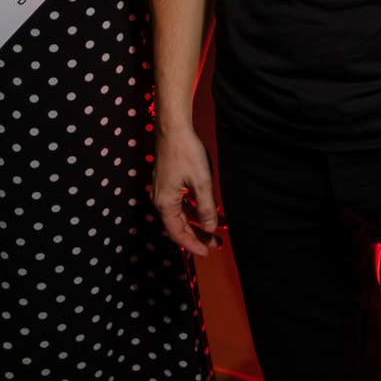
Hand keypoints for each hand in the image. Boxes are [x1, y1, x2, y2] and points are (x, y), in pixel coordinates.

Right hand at [153, 122, 222, 255]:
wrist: (174, 128)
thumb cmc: (186, 153)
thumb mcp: (201, 182)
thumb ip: (206, 206)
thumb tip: (210, 227)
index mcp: (165, 203)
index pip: (177, 233)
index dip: (192, 244)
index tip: (206, 252)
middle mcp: (161, 199)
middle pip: (180, 225)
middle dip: (199, 234)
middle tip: (217, 243)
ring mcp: (165, 190)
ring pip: (183, 213)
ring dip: (200, 221)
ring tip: (219, 227)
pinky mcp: (170, 182)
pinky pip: (182, 202)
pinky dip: (196, 208)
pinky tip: (211, 209)